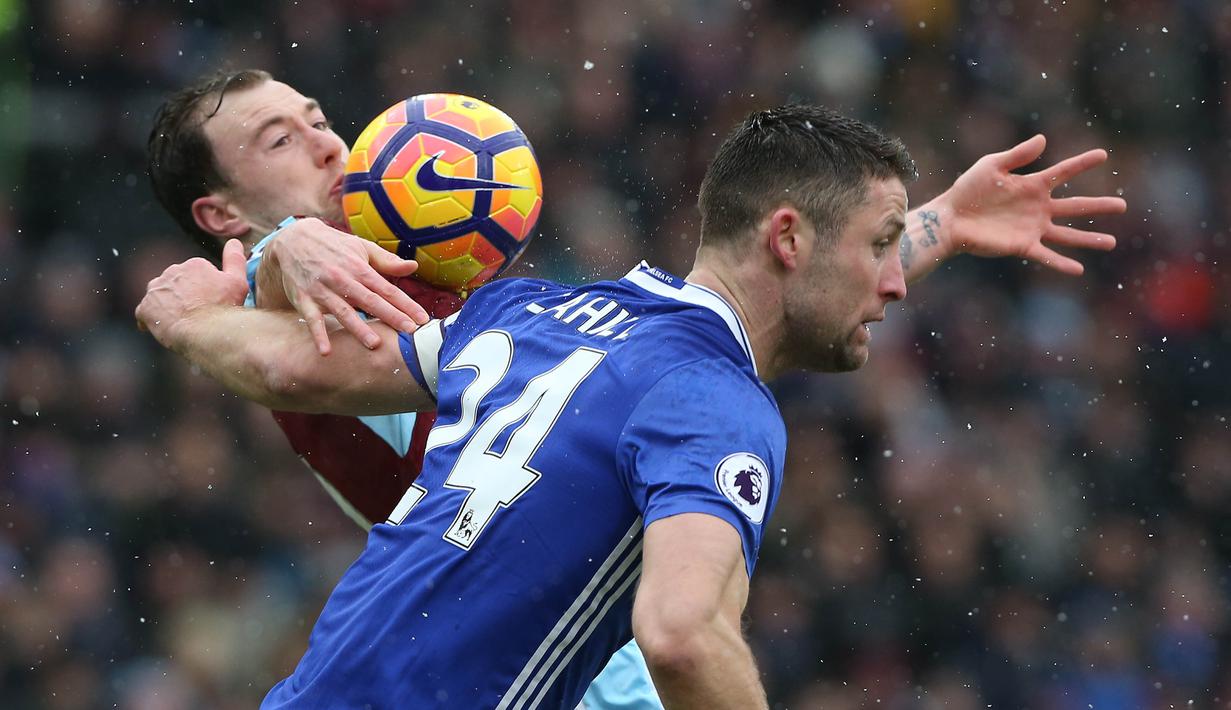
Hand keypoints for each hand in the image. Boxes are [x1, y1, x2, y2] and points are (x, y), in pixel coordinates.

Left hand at [136, 238, 249, 346]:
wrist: (204, 331)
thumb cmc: (223, 308)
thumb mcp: (237, 281)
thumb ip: (234, 259)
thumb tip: (234, 242)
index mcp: (194, 265)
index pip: (197, 276)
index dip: (205, 291)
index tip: (211, 303)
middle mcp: (172, 272)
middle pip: (177, 285)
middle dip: (184, 296)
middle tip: (197, 313)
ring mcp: (156, 290)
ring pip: (161, 297)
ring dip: (167, 306)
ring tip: (182, 321)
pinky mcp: (145, 308)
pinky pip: (146, 312)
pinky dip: (152, 319)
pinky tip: (164, 327)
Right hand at [259, 218, 429, 354]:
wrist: (293, 239)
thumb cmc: (334, 246)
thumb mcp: (360, 248)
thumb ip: (387, 261)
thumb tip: (413, 267)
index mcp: (360, 268)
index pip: (387, 289)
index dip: (406, 304)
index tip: (422, 319)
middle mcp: (343, 279)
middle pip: (371, 301)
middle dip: (391, 316)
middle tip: (410, 332)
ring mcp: (322, 290)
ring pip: (343, 311)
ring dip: (358, 328)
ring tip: (374, 344)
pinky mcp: (304, 299)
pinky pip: (312, 319)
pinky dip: (318, 334)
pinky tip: (326, 351)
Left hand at [936, 134, 1125, 274]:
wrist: (950, 219)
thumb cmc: (967, 191)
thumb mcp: (991, 166)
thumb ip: (1018, 155)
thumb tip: (1043, 139)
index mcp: (1032, 185)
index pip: (1064, 172)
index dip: (1082, 163)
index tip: (1103, 155)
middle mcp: (1038, 208)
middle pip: (1075, 206)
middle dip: (1098, 205)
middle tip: (1123, 205)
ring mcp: (1032, 228)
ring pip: (1067, 234)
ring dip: (1089, 239)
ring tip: (1111, 242)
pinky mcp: (1022, 245)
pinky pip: (1046, 255)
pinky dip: (1061, 263)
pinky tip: (1079, 269)